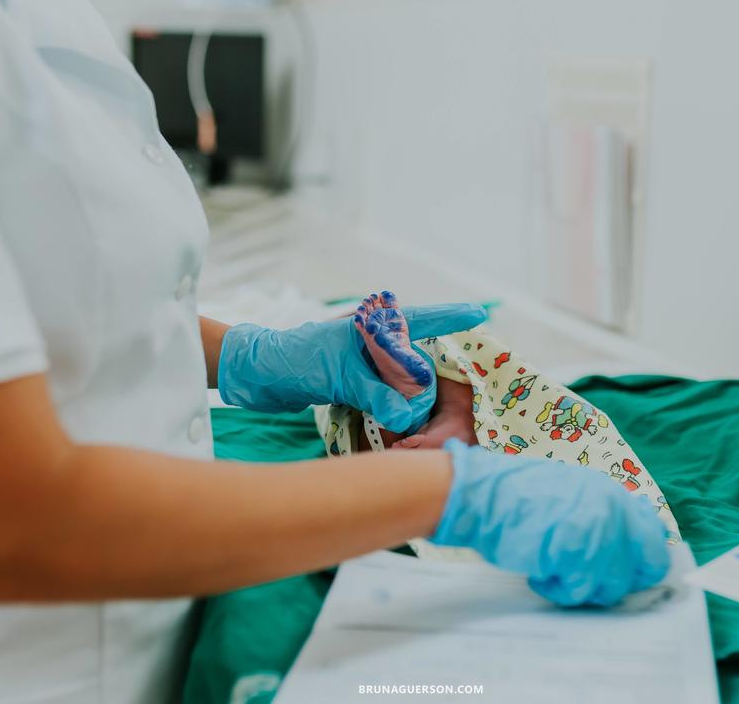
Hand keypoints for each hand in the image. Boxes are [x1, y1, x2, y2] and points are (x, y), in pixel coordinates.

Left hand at [216, 303, 486, 431]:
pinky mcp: (355, 383)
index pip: (424, 317)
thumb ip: (377, 393)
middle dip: (435, 377)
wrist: (256, 374)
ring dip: (412, 401)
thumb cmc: (295, 360)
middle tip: (457, 397)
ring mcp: (365, 362)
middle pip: (419, 356)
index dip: (453, 317)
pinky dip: (394, 409)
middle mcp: (374, 340)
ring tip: (425, 422)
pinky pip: (386, 394)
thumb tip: (410, 416)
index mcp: (374, 325)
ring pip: (403, 380)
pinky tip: (401, 424)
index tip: (481, 314)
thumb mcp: (340, 376)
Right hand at [432, 439, 669, 605]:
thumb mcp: (570, 493)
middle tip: (591, 579)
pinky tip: (540, 575)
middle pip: (648, 565)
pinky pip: (579, 592)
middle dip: (623, 580)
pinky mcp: (577, 555)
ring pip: (613, 586)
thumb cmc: (517, 496)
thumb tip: (625, 544)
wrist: (484, 495)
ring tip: (554, 573)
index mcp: (612, 494)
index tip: (628, 570)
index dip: (643, 558)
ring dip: (583, 587)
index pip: (655, 534)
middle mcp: (613, 511)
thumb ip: (601, 513)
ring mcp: (599, 533)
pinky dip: (558, 590)